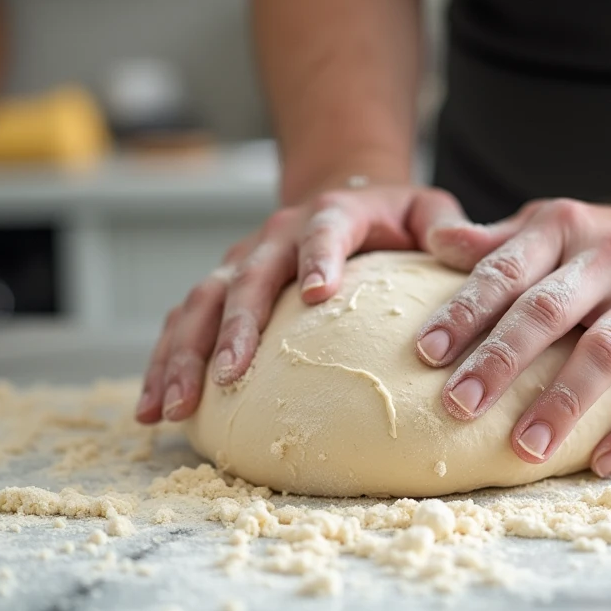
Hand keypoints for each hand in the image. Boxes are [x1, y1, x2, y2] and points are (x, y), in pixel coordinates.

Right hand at [135, 182, 469, 422]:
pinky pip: (183, 326)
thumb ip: (447, 226)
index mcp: (332, 214)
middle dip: (236, 327)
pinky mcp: (221, 290)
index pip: (323, 230)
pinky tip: (152, 410)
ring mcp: (241, 263)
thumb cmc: (393, 220)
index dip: (318, 256)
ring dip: (183, 355)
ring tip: (172, 407)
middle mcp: (276, 236)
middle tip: (232, 375)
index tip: (317, 292)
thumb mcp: (426, 210)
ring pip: (201, 304)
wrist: (341, 199)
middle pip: (248, 277)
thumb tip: (458, 246)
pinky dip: (163, 365)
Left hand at [415, 191, 610, 476]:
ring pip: (604, 353)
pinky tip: (601, 463)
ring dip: (562, 403)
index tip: (426, 352)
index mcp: (564, 229)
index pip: (505, 270)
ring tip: (524, 448)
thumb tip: (432, 240)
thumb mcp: (555, 226)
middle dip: (499, 361)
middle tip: (459, 406)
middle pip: (547, 311)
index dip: (464, 310)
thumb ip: (497, 242)